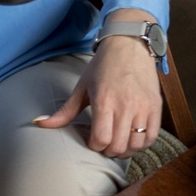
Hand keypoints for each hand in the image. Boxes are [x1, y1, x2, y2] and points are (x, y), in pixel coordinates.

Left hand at [36, 13, 161, 157]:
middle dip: (109, 151)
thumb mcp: (82, 87)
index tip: (93, 140)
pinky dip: (143, 144)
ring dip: (126, 149)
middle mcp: (126, 106)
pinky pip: (153, 136)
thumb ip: (65, 111)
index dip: (94, 146)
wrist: (130, 45)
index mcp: (104, 101)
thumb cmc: (104, 66)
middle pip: (118, 146)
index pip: (101, 139)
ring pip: (137, 144)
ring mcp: (143, 107)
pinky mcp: (156, 106)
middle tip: (105, 144)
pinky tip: (134, 138)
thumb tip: (39, 123)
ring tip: (120, 143)